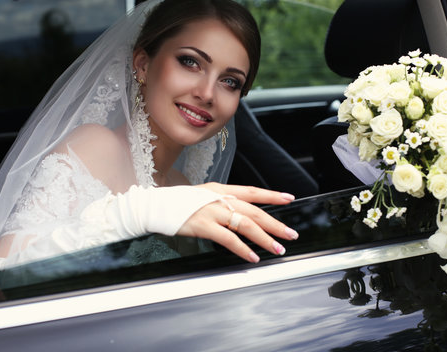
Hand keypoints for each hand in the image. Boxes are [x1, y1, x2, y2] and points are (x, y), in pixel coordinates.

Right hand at [176, 183, 298, 262]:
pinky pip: (229, 239)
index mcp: (221, 189)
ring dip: (265, 239)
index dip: (271, 195)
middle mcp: (220, 199)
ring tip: (277, 248)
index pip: (252, 191)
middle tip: (290, 234)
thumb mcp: (203, 195)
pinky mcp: (204, 226)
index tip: (289, 198)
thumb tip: (239, 210)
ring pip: (246, 225)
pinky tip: (253, 257)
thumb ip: (222, 201)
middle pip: (254, 211)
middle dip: (275, 223)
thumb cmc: (178, 202)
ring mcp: (212, 212)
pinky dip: (243, 249)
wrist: (155, 206)